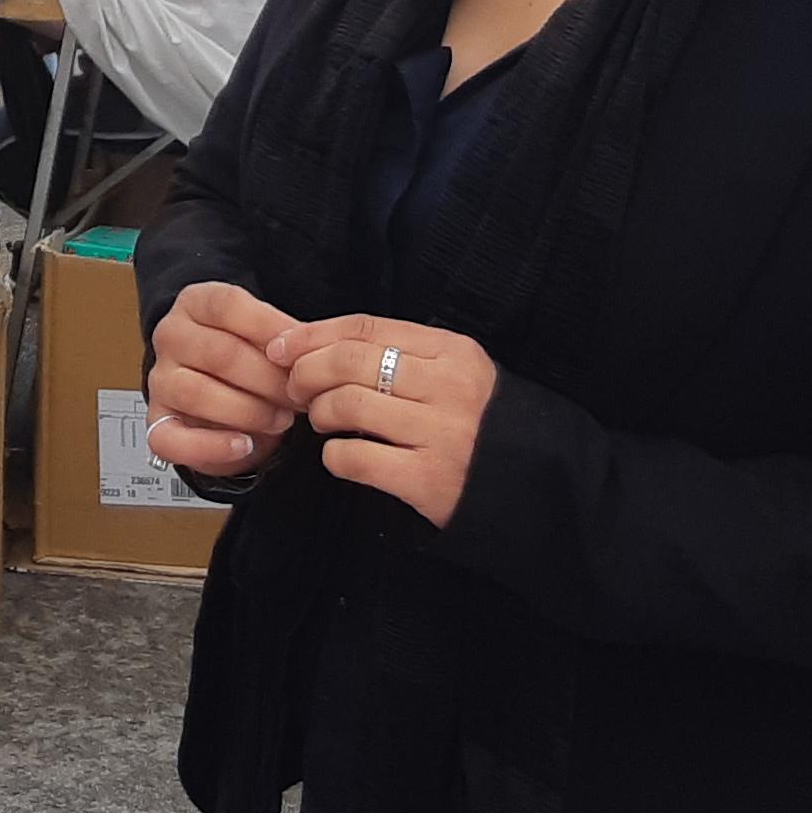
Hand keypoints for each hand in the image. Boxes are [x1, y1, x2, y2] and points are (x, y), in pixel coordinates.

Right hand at [145, 279, 309, 478]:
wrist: (224, 395)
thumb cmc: (250, 360)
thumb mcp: (265, 337)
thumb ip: (282, 339)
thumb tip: (303, 347)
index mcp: (195, 304)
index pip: (228, 305)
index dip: (270, 329)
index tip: (301, 354)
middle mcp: (170, 337)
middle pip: (218, 353)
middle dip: (269, 379)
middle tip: (300, 396)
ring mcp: (160, 381)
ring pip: (197, 393)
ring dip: (249, 411)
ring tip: (281, 420)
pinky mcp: (158, 424)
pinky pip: (174, 439)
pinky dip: (212, 446)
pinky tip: (244, 445)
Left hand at [277, 314, 501, 527]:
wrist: (528, 485)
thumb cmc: (476, 423)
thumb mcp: (452, 373)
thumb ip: (397, 354)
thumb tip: (313, 343)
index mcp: (453, 351)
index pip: (365, 328)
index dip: (313, 335)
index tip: (283, 347)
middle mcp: (449, 387)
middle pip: (349, 361)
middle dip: (306, 373)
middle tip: (297, 390)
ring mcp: (440, 433)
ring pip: (347, 404)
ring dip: (319, 413)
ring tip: (324, 422)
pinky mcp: (428, 479)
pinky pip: (355, 457)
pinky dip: (334, 456)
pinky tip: (341, 456)